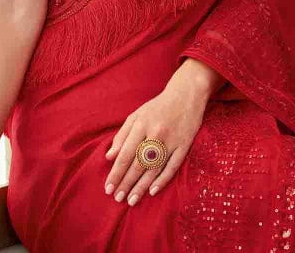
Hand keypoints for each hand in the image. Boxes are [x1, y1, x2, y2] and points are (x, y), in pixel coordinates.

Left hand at [103, 84, 207, 207]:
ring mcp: (171, 140)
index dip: (116, 172)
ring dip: (141, 187)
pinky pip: (172, 166)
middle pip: (138, 164)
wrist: (187, 94)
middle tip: (117, 198)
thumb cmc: (158, 107)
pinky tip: (152, 191)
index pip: (125, 154)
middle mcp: (156, 133)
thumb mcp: (137, 115)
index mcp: (141, 124)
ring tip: (131, 200)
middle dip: (126, 183)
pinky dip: (162, 180)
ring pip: (154, 169)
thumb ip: (122, 135)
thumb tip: (109, 157)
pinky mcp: (185, 145)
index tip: (108, 187)